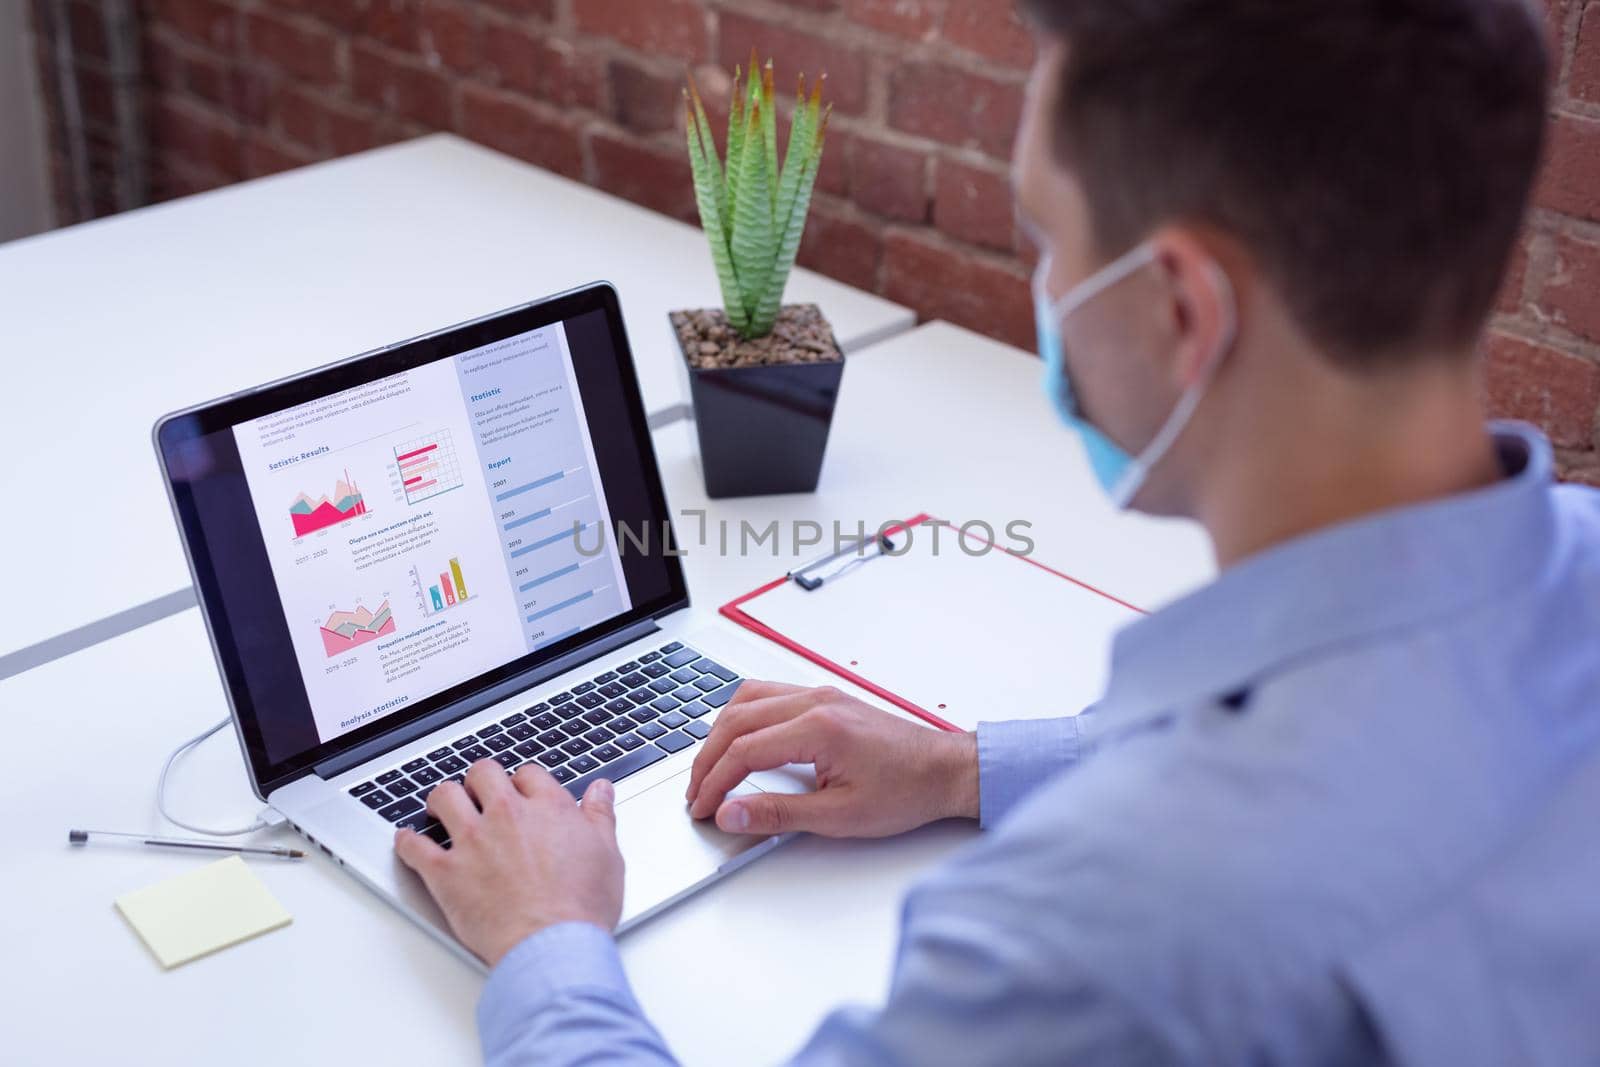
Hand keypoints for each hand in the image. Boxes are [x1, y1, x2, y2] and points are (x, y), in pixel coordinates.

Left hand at [395, 759, 623, 966]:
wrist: (552, 945)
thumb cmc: (581, 907)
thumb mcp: (608, 854)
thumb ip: (600, 816)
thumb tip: (601, 790)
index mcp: (547, 808)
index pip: (528, 774)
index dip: (523, 781)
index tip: (521, 792)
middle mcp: (506, 815)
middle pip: (483, 774)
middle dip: (480, 780)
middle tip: (479, 793)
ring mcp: (472, 841)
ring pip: (445, 797)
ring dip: (443, 799)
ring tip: (442, 807)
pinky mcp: (446, 873)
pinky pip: (414, 846)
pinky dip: (407, 842)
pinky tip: (407, 840)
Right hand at [685, 681, 978, 837]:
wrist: (946, 770)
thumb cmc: (906, 790)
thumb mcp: (839, 816)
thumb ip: (778, 814)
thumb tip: (732, 814)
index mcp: (818, 728)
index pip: (744, 751)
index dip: (715, 783)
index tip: (702, 808)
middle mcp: (815, 701)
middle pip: (736, 720)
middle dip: (708, 759)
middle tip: (696, 794)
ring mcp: (820, 695)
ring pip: (747, 699)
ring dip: (721, 732)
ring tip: (710, 768)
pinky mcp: (826, 698)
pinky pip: (768, 695)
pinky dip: (743, 716)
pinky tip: (739, 738)